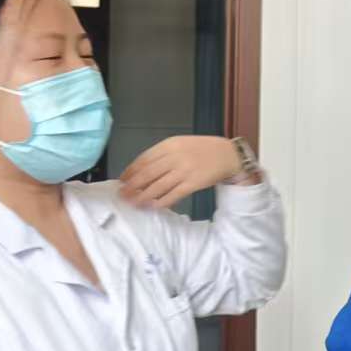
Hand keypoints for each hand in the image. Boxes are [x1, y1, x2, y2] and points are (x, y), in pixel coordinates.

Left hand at [120, 136, 244, 208]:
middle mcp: (175, 157)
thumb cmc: (203, 149)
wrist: (228, 155)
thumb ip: (163, 154)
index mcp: (170, 144)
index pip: (144, 159)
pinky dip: (161, 202)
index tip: (122, 180)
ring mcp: (184, 171)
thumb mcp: (181, 144)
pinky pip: (173, 195)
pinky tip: (153, 207)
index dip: (130, 171)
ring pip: (157, 186)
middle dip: (132, 186)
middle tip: (122, 194)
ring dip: (143, 196)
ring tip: (133, 203)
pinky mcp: (193, 184)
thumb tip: (142, 170)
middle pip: (147, 174)